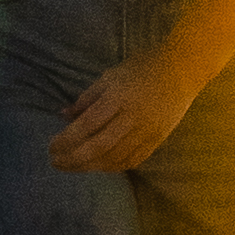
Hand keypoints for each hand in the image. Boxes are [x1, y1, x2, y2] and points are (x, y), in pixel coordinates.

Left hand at [46, 51, 186, 176]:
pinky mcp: (158, 140)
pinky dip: (113, 167)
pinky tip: (98, 167)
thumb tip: (62, 115)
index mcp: (118, 98)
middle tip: (55, 162)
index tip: (50, 146)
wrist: (184, 69)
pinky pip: (133, 160)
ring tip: (72, 166)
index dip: (66, 139)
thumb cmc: (143, 67)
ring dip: (89, 166)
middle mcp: (132, 118)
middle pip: (98, 147)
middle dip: (73, 159)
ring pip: (114, 158)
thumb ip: (87, 98)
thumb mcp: (111, 76)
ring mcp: (147, 131)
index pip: (86, 125)